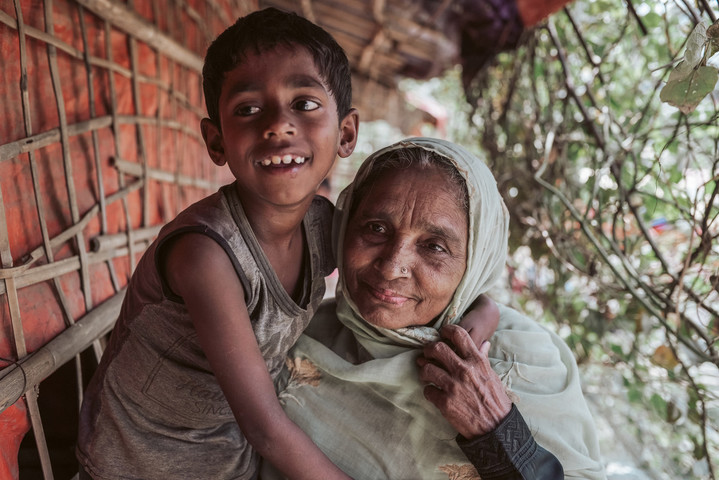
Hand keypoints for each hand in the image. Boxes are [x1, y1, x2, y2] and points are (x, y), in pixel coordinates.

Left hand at [417, 324, 511, 438]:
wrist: (496, 428)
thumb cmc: (495, 400)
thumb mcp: (491, 375)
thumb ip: (483, 358)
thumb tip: (484, 343)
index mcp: (477, 361)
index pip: (459, 334)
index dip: (447, 330)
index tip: (442, 333)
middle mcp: (464, 370)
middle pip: (436, 348)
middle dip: (428, 350)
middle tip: (427, 355)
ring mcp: (453, 386)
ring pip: (426, 369)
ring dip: (424, 371)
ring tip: (427, 375)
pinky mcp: (445, 402)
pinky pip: (427, 390)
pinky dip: (428, 391)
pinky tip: (433, 393)